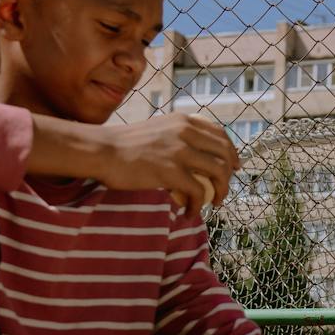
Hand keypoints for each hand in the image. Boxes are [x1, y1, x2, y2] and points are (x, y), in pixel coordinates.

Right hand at [86, 114, 238, 208]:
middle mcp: (186, 132)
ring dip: (220, 191)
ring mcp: (180, 151)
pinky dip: (198, 206)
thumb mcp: (156, 129)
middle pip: (224, 154)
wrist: (101, 150)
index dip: (231, 152)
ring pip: (218, 172)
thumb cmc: (122, 145)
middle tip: (224, 190)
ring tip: (214, 204)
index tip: (234, 166)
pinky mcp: (171, 171)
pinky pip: (198, 192)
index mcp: (183, 121)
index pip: (220, 134)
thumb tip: (191, 153)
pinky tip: (189, 214)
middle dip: (229, 174)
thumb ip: (176, 136)